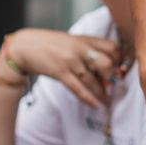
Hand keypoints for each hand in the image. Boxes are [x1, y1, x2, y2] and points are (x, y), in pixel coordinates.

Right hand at [4, 29, 119, 107]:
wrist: (24, 47)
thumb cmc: (51, 44)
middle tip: (113, 84)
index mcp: (86, 39)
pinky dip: (88, 98)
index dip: (120, 59)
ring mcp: (70, 61)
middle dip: (112, 77)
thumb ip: (89, 49)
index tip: (121, 68)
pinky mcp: (60, 72)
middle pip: (107, 63)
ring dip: (101, 92)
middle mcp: (81, 49)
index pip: (113, 47)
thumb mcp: (74, 40)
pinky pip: (77, 88)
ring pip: (92, 80)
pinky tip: (96, 105)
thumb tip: (107, 65)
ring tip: (107, 100)